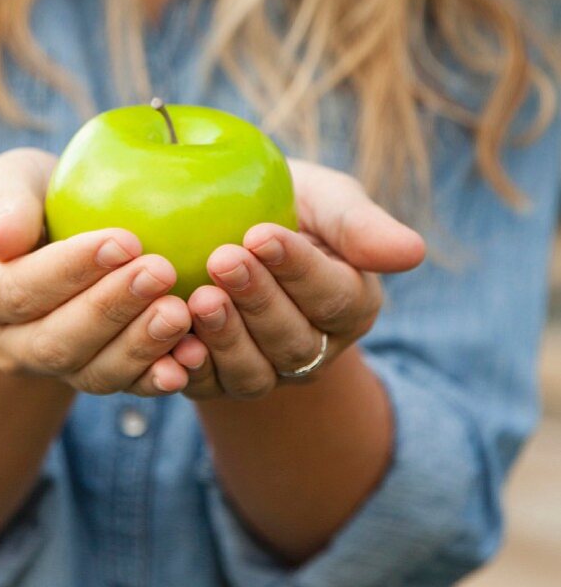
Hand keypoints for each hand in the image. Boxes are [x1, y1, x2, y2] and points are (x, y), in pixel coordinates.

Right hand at [0, 148, 193, 396]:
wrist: (52, 230)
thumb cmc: (28, 194)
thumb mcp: (7, 179)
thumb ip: (2, 201)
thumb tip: (3, 240)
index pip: (16, 290)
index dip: (69, 271)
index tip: (125, 240)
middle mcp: (5, 342)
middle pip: (56, 341)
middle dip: (112, 309)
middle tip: (161, 273)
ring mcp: (49, 366)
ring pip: (92, 372)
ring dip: (140, 346)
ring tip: (181, 313)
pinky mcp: (92, 373)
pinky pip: (124, 386)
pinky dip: (158, 377)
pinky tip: (193, 358)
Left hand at [169, 160, 426, 400]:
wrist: (223, 221)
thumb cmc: (284, 201)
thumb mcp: (324, 198)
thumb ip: (360, 224)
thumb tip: (414, 252)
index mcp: (351, 303)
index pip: (332, 295)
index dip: (297, 269)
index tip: (261, 235)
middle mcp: (315, 348)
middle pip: (293, 339)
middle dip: (258, 300)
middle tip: (223, 259)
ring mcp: (267, 370)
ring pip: (254, 372)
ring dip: (226, 337)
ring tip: (199, 297)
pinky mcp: (218, 382)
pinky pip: (206, 387)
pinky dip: (189, 370)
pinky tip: (172, 343)